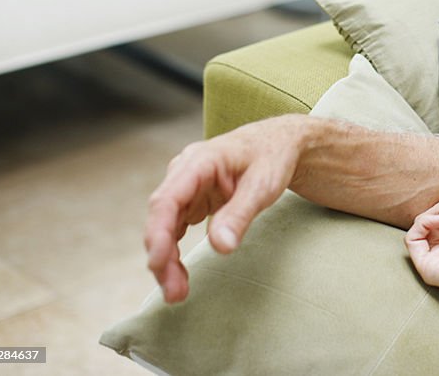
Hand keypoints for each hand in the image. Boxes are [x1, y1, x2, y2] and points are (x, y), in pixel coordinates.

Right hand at [144, 115, 307, 302]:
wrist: (279, 144)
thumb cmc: (272, 157)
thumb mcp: (263, 185)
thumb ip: (240, 214)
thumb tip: (220, 248)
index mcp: (199, 161)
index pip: (168, 199)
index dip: (159, 233)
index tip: (159, 263)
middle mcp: (184, 174)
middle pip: (162, 218)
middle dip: (162, 257)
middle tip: (173, 293)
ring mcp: (186, 188)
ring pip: (165, 228)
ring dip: (166, 261)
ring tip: (176, 293)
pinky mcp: (191, 202)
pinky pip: (175, 231)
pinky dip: (175, 254)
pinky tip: (179, 278)